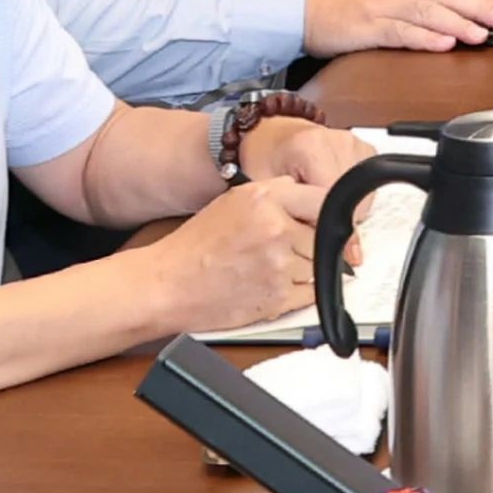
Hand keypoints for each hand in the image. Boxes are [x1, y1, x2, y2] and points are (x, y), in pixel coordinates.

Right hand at [152, 158, 324, 333]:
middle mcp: (276, 229)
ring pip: (319, 266)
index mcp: (265, 199)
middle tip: (282, 249)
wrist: (168, 284)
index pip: (323, 200)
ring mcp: (279, 266)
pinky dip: (300, 290)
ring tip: (268, 267)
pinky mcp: (279, 298)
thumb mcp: (232, 201)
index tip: (324, 222)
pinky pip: (311, 292)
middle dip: (310, 244)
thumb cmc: (194, 245)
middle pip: (323, 237)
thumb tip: (309, 194)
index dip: (325, 214)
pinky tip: (272, 283)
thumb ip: (275, 193)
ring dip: (304, 268)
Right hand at [303, 0, 492, 58]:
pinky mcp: (366, 26)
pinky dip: (424, 37)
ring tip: (480, 33)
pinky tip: (443, 43)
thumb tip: (454, 14)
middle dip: (477, 6)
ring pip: (426, 12)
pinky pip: (400, 32)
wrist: (299, 7)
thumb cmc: (341, 4)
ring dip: (456, 23)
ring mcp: (381, 6)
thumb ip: (417, 1)